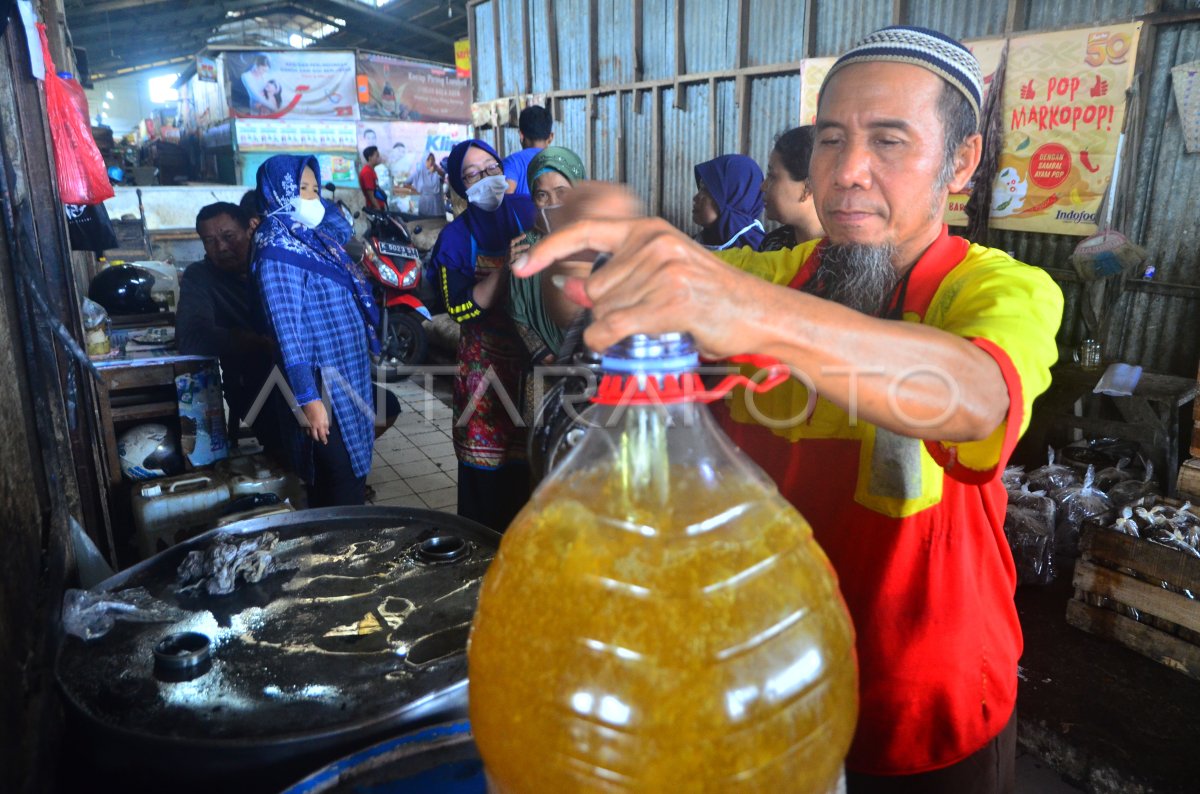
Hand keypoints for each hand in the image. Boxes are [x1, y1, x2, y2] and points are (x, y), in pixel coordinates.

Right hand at [300, 401, 329, 443]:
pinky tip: (309, 431)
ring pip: (309, 434)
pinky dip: (307, 432)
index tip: (325, 443)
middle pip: (315, 437)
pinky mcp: (304, 423)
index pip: (322, 435)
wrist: (310, 402)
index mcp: (320, 425)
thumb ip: (326, 425)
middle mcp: (314, 427)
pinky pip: (305, 430)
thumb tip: (327, 432)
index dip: (324, 440)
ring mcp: (308, 425)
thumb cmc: (320, 408)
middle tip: (319, 440)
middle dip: (317, 439)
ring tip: (314, 436)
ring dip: (312, 436)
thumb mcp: (326, 416)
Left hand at [513, 214, 762, 358]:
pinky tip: (622, 341)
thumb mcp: (659, 276)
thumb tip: (569, 287)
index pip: (584, 232)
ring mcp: (662, 270)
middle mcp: (653, 242)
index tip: (522, 266)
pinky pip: (614, 327)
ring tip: (659, 321)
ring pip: (604, 311)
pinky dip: (609, 341)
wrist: (758, 313)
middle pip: (594, 288)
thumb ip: (615, 278)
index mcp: (648, 229)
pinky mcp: (669, 301)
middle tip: (648, 311)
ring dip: (621, 326)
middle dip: (610, 308)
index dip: (548, 250)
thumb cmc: (712, 298)